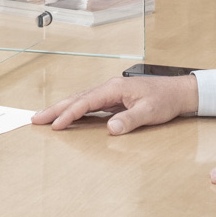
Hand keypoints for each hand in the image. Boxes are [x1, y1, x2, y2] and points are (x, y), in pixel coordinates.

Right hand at [32, 74, 198, 134]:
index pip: (85, 102)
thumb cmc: (165, 100)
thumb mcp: (149, 112)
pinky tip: (70, 115)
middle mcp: (109, 87)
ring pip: (81, 99)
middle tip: (37, 119)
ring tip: (46, 117)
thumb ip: (129, 120)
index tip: (55, 125)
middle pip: (77, 98)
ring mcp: (111, 92)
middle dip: (56, 109)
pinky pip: (89, 103)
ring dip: (63, 108)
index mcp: (114, 88)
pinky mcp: (114, 98)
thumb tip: (110, 129)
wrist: (179, 92)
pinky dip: (75, 109)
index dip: (69, 114)